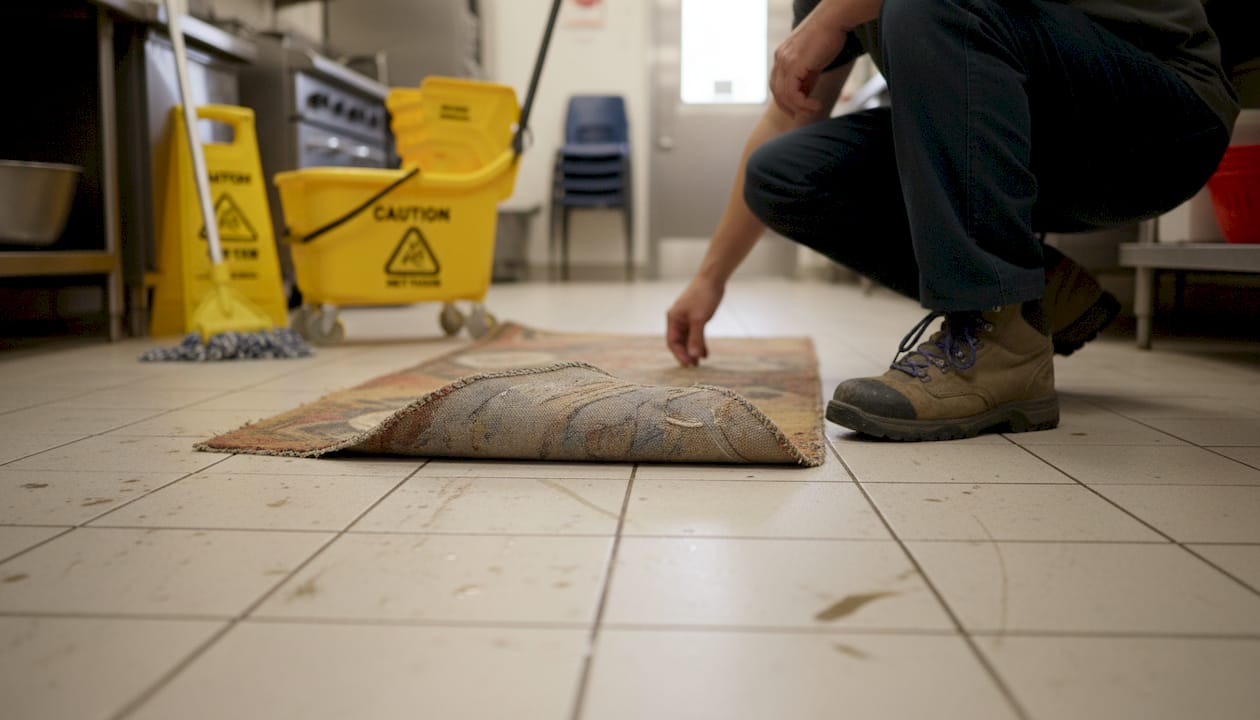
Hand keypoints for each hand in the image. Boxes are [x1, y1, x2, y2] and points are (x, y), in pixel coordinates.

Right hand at [666, 277, 724, 366]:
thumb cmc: (703, 296)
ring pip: (688, 338)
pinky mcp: (695, 316)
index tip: (689, 365)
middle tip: (695, 366)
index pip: (672, 342)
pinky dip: (699, 342)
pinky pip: (695, 333)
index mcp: (673, 319)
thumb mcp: (699, 319)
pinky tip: (705, 352)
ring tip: (700, 361)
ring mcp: (686, 318)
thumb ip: (696, 338)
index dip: (680, 354)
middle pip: (679, 342)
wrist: (712, 279)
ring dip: (693, 350)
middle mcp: (677, 320)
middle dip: (686, 354)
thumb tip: (694, 356)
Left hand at [770, 0, 870, 116]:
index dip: (785, 100)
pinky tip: (815, 104)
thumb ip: (807, 78)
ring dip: (798, 107)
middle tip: (804, 115)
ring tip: (814, 109)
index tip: (798, 110)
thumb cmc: (829, 36)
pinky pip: (791, 92)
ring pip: (783, 94)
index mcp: (783, 56)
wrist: (835, 19)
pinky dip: (802, 103)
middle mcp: (780, 58)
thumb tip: (805, 96)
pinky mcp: (793, 64)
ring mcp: (784, 60)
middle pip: (776, 91)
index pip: (777, 84)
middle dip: (788, 107)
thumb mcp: (814, 61)